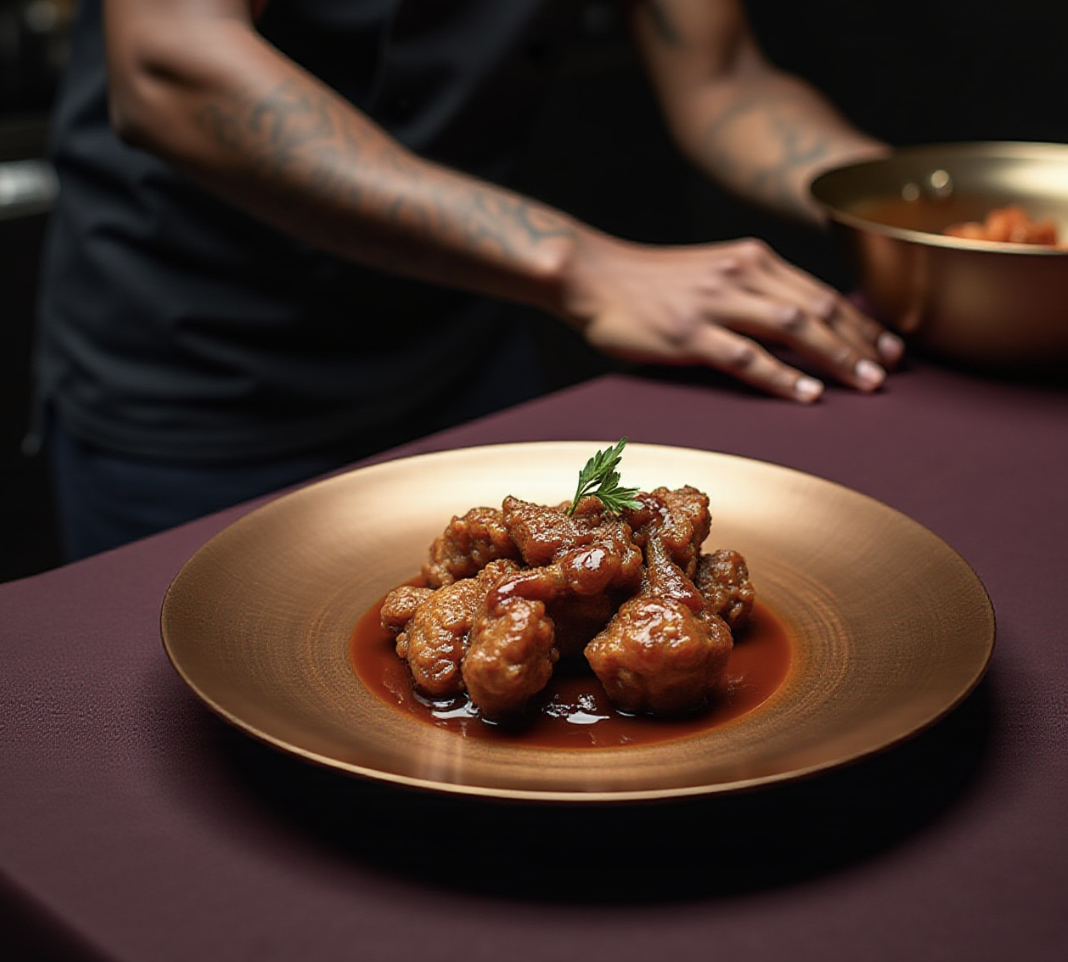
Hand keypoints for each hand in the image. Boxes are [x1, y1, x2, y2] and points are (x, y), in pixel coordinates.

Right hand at [560, 232, 902, 402]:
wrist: (593, 275)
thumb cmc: (651, 283)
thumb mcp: (711, 272)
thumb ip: (752, 291)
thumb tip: (796, 325)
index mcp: (751, 259)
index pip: (819, 293)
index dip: (860, 322)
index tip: (890, 348)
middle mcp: (740, 274)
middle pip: (817, 309)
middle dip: (861, 342)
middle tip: (890, 373)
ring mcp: (714, 303)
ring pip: (792, 329)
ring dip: (835, 358)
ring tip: (865, 385)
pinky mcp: (688, 333)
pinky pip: (747, 357)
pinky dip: (783, 377)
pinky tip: (808, 394)